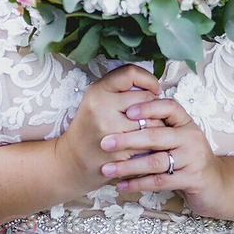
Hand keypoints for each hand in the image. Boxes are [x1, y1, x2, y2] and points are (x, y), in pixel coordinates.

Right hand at [56, 65, 161, 194]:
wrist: (74, 159)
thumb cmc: (91, 126)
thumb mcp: (97, 100)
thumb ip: (120, 89)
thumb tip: (153, 86)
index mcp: (97, 91)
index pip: (130, 73)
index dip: (148, 79)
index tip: (154, 89)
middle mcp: (102, 107)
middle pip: (146, 98)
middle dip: (154, 106)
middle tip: (150, 113)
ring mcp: (111, 130)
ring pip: (153, 120)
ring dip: (159, 125)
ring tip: (151, 129)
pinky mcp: (119, 150)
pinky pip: (150, 142)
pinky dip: (154, 142)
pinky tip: (147, 144)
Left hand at [100, 97, 225, 217]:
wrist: (217, 184)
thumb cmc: (188, 157)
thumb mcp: (178, 137)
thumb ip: (158, 127)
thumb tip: (122, 115)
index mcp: (185, 123)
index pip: (169, 107)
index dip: (148, 107)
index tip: (126, 111)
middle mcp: (191, 137)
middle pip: (156, 135)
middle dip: (128, 139)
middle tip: (105, 143)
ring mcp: (193, 159)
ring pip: (155, 161)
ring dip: (128, 166)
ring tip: (107, 169)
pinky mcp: (192, 180)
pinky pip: (160, 181)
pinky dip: (138, 184)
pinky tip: (122, 185)